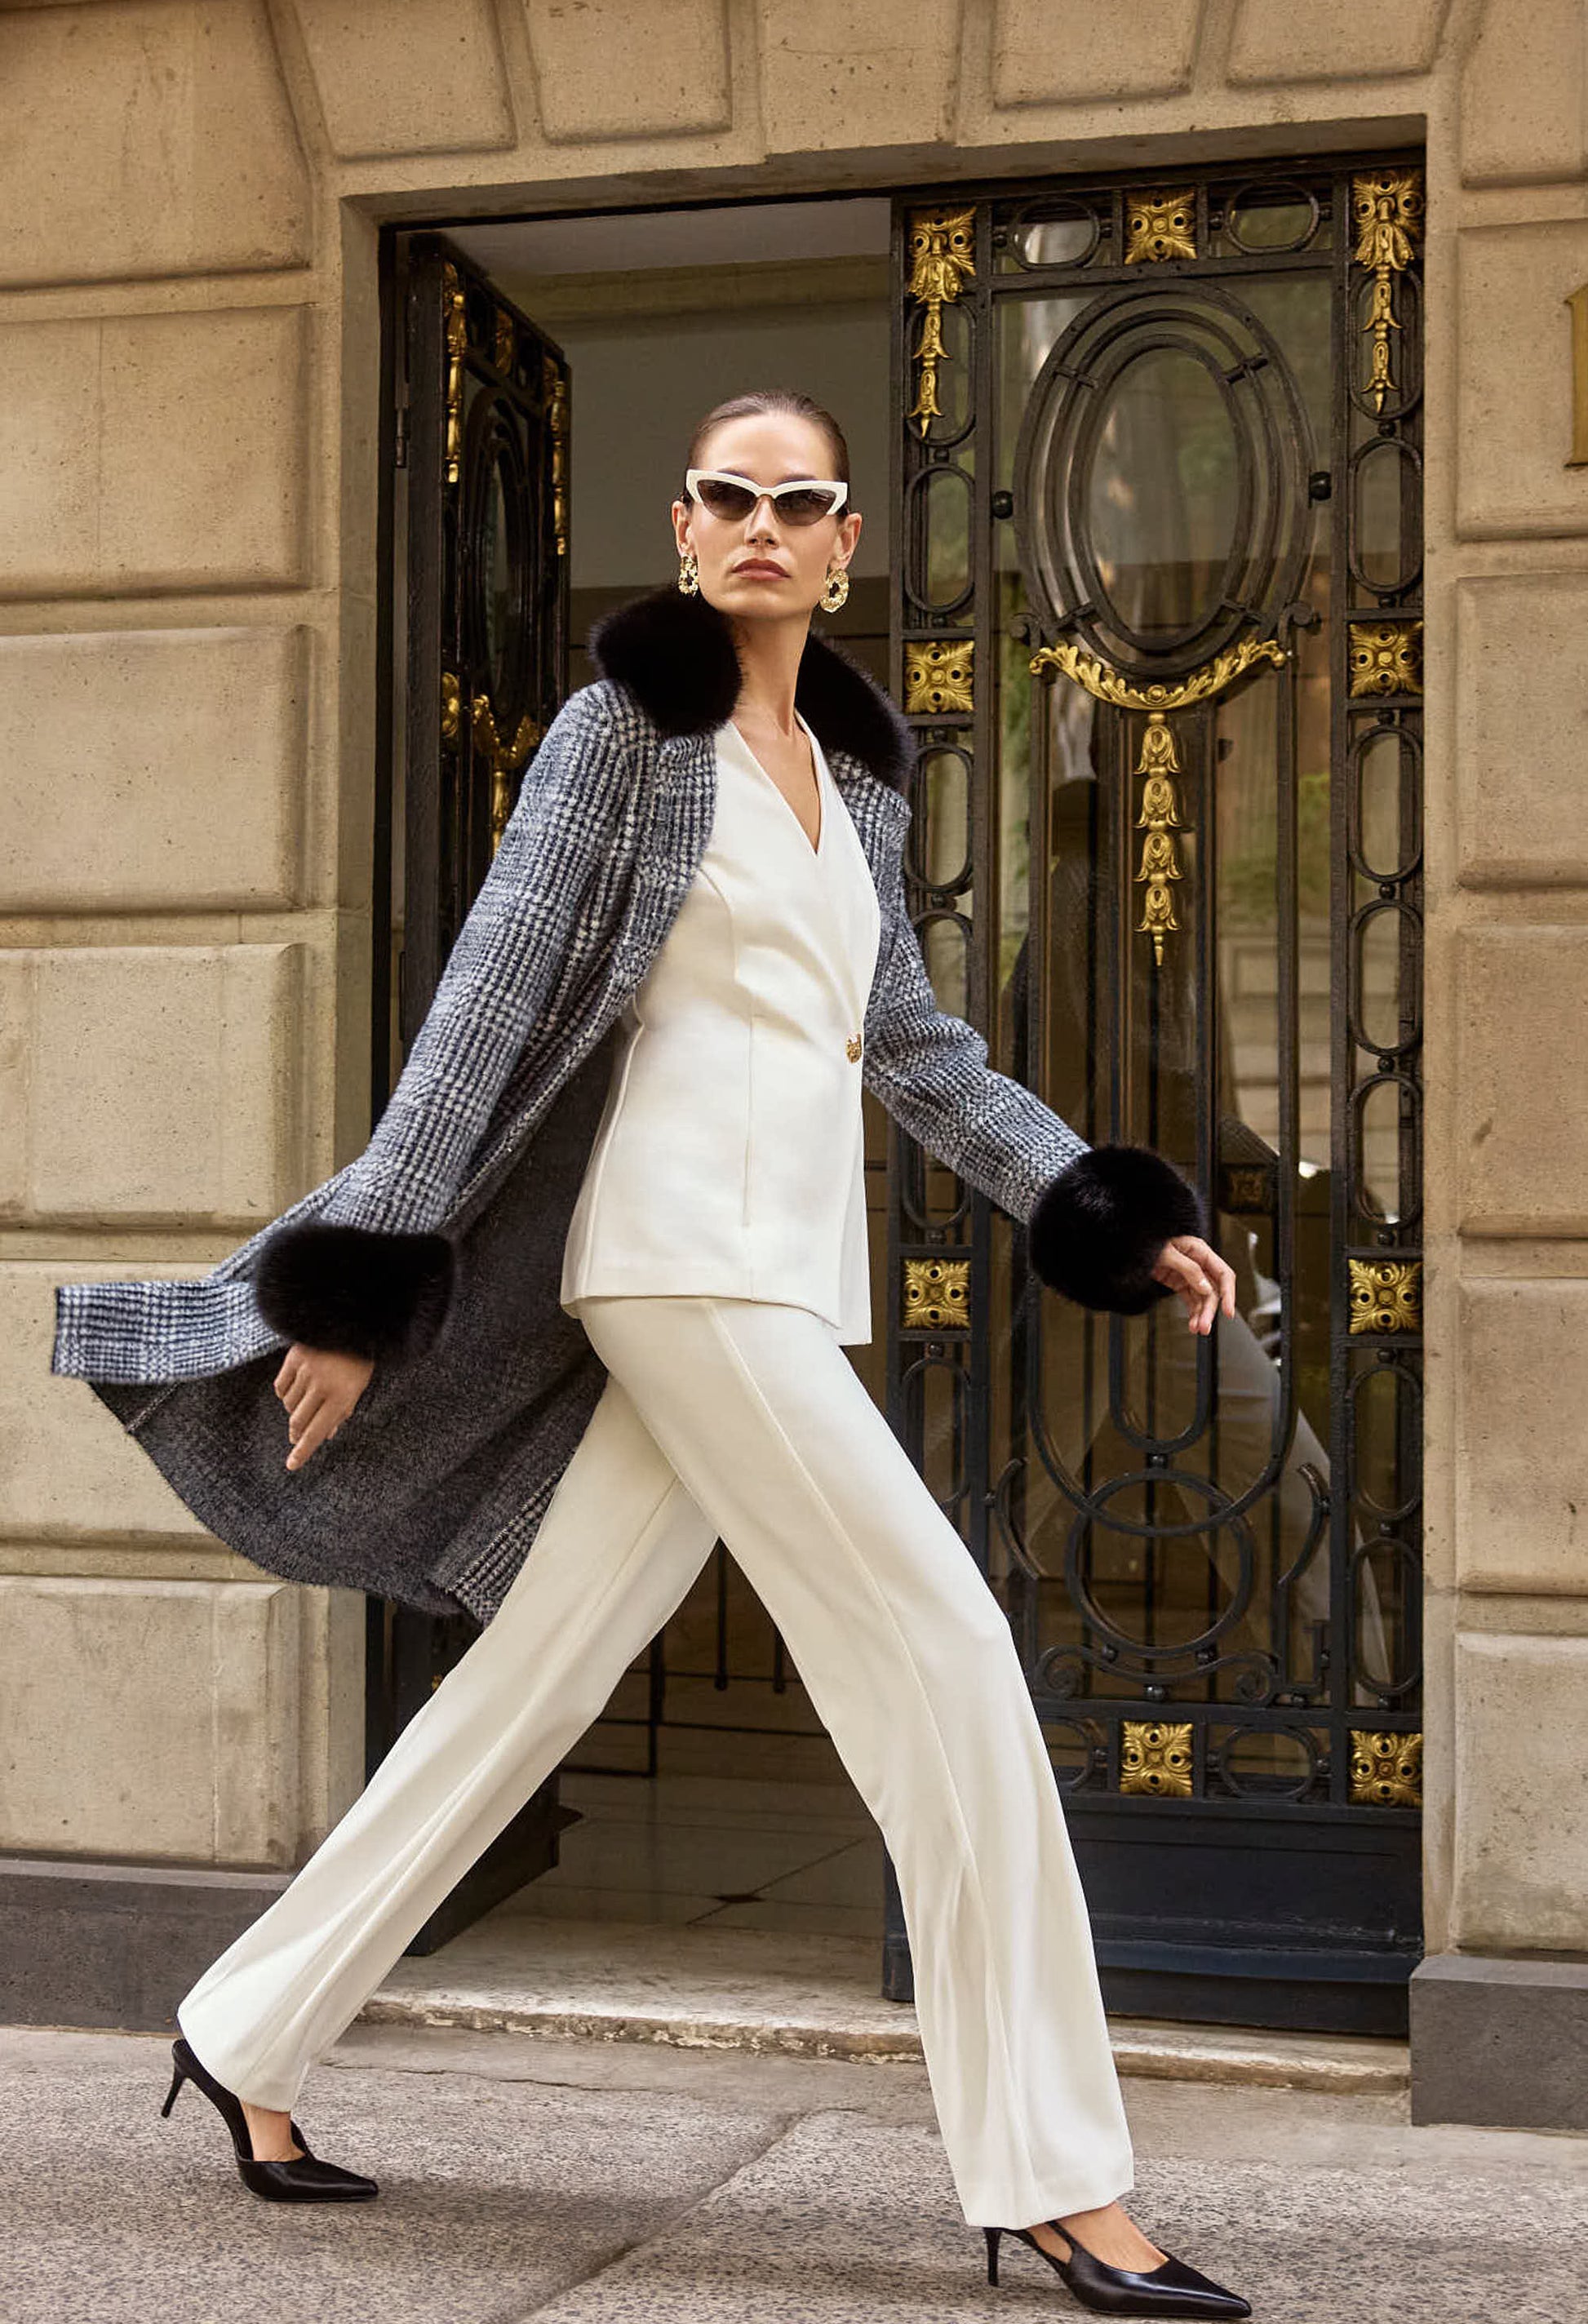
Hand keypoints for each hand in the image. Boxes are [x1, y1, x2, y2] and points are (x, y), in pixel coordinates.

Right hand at [274, 1342, 374, 1469]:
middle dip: (297, 1433)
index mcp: (342, 1397)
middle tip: (296, 1436)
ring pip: (289, 1404)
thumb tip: (327, 1435)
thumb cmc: (359, 1358)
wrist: (352, 1321)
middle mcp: (322, 1386)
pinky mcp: (294, 1358)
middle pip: (298, 1421)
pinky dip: (285, 1393)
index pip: (317, 1432)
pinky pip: (280, 1386)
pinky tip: (293, 1390)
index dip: (303, 1451)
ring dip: (294, 1409)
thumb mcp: (358, 1387)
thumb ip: (342, 1411)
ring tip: (305, 1402)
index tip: (292, 1465)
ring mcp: (306, 1371)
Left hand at [1151, 1233, 1236, 1334]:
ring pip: (1202, 1298)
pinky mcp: (1179, 1283)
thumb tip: (1206, 1287)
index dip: (1228, 1294)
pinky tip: (1192, 1323)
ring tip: (1197, 1329)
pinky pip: (1190, 1300)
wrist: (1132, 1245)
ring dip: (1201, 1315)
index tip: (1228, 1311)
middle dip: (1209, 1310)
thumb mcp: (1167, 1253)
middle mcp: (1198, 1263)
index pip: (1223, 1274)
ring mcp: (1189, 1274)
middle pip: (1212, 1291)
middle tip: (1205, 1326)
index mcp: (1200, 1251)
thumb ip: (1189, 1269)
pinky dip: (1192, 1312)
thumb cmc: (1149, 1241)